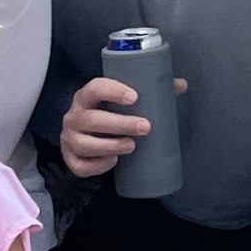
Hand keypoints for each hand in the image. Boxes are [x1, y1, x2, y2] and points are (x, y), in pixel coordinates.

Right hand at [58, 73, 182, 178]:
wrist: (88, 136)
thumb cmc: (110, 114)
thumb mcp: (126, 101)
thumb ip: (152, 90)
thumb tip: (181, 85)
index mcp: (86, 97)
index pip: (94, 88)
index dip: (112, 91)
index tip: (135, 97)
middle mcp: (73, 116)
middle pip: (92, 119)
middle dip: (120, 124)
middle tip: (146, 127)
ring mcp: (69, 138)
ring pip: (84, 144)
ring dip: (110, 145)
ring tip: (132, 146)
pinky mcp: (70, 158)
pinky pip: (80, 166)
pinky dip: (97, 166)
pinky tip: (113, 161)